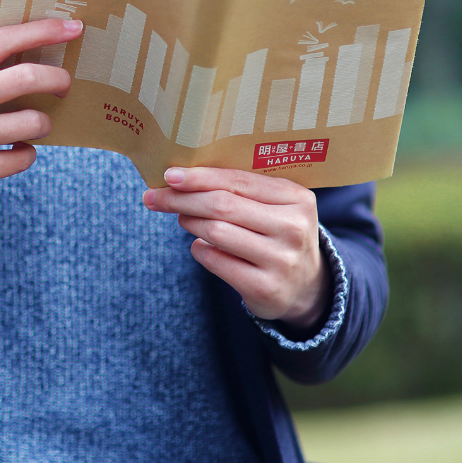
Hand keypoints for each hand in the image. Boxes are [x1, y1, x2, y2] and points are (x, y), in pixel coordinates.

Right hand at [0, 18, 82, 218]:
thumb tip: (34, 51)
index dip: (40, 31)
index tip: (71, 27)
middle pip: (22, 78)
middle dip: (56, 78)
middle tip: (65, 83)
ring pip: (30, 122)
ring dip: (43, 122)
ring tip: (37, 124)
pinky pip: (21, 158)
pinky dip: (28, 153)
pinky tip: (18, 150)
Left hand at [143, 167, 328, 330]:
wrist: (307, 287)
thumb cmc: (277, 235)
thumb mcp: (274, 207)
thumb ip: (239, 189)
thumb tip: (180, 177)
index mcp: (297, 199)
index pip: (237, 181)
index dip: (199, 177)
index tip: (168, 175)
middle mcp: (293, 228)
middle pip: (222, 205)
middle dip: (181, 199)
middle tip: (154, 197)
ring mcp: (281, 260)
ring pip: (215, 231)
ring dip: (189, 222)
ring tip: (182, 218)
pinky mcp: (265, 287)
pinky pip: (214, 260)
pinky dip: (199, 249)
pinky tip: (200, 245)